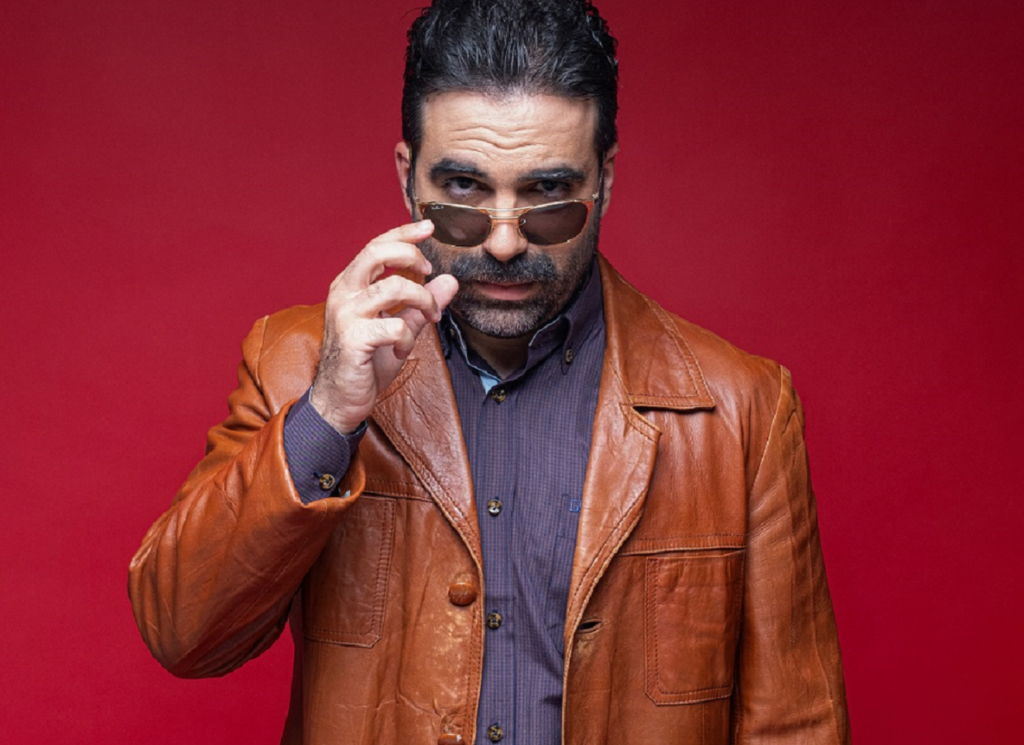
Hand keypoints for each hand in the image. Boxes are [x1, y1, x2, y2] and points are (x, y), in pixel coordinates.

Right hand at [309, 220, 458, 432]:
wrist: (339, 400)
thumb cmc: (365, 362)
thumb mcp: (399, 327)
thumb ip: (421, 304)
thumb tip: (450, 281)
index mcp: (351, 286)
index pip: (376, 247)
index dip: (403, 233)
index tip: (429, 227)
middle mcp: (344, 294)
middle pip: (377, 254)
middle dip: (411, 256)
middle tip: (429, 271)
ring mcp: (346, 315)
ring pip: (393, 287)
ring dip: (422, 301)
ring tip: (429, 319)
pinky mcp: (352, 339)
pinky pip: (393, 326)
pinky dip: (407, 337)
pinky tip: (403, 350)